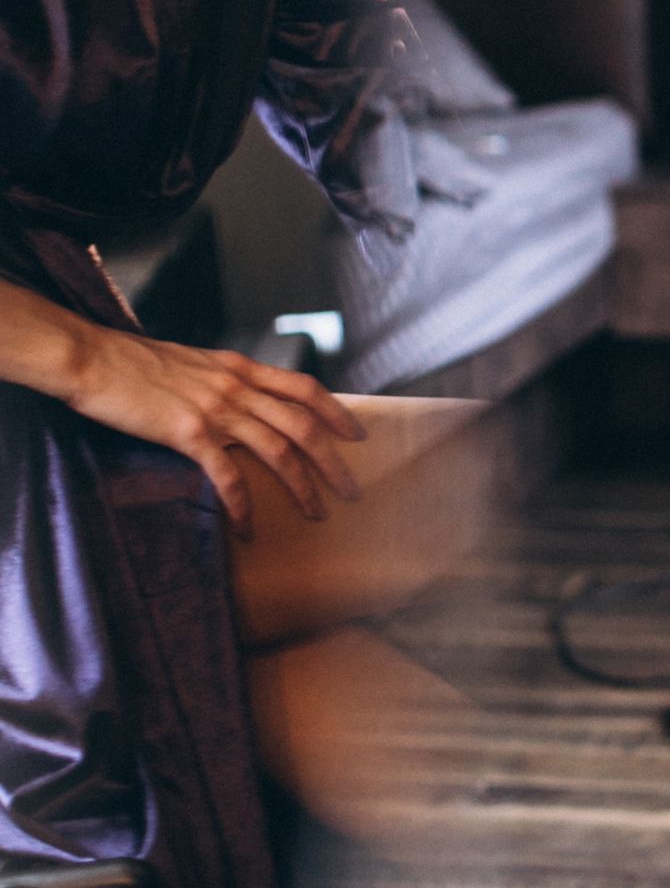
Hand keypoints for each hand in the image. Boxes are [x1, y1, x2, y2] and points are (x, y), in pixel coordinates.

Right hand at [64, 326, 366, 535]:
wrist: (93, 358)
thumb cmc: (133, 363)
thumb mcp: (192, 363)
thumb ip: (222, 380)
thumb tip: (242, 401)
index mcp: (239, 367)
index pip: (304, 388)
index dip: (336, 412)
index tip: (357, 435)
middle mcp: (237, 386)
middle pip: (304, 425)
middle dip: (334, 462)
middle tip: (353, 491)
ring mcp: (216, 409)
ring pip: (278, 451)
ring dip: (303, 487)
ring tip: (317, 514)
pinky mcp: (188, 433)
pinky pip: (228, 476)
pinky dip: (243, 506)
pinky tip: (249, 529)